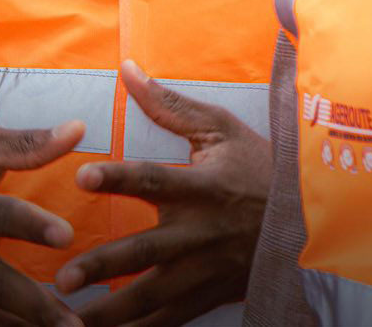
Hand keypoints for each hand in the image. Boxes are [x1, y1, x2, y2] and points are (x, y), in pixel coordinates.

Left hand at [57, 62, 271, 326]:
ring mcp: (205, 271)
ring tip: (70, 320)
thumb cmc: (259, 166)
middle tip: (63, 279)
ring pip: (153, 298)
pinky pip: (170, 322)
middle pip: (146, 253)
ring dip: (111, 312)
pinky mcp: (208, 296)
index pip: (154, 180)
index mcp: (203, 187)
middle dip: (104, 267)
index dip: (119, 178)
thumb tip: (127, 70)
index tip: (82, 177)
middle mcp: (201, 233)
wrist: (308, 220)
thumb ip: (169, 104)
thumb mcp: (221, 128)